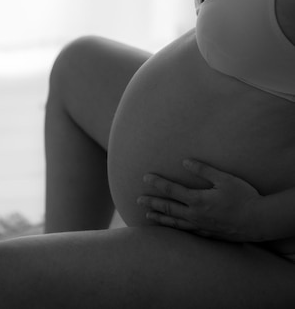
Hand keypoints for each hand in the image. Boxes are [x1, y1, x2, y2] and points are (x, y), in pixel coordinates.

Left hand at [137, 159, 262, 241]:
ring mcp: (201, 227)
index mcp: (198, 200)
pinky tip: (172, 227)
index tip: (145, 177)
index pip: (172, 190)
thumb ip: (203, 170)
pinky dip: (175, 229)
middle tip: (137, 199)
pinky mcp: (208, 234)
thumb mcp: (224, 178)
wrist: (258, 220)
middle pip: (168, 208)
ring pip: (175, 223)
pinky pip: (186, 231)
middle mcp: (195, 215)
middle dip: (152, 202)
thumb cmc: (243, 196)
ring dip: (160, 218)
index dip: (157, 183)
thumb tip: (185, 162)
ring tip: (147, 214)